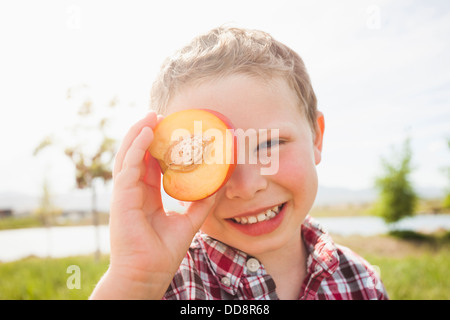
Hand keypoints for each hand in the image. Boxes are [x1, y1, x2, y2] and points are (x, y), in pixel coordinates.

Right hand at [91, 112, 215, 298]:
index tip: (171, 129)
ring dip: (139, 133)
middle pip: (137, 154)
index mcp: (146, 195)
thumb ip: (202, 202)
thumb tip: (221, 184)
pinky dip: (136, 147)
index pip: (150, 163)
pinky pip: (128, 166)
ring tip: (152, 115)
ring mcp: (125, 193)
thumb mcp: (188, 221)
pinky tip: (148, 132)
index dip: (158, 145)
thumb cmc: (162, 252)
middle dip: (147, 133)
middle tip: (161, 115)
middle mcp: (134, 191)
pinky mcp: (121, 198)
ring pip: (128, 155)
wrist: (147, 275)